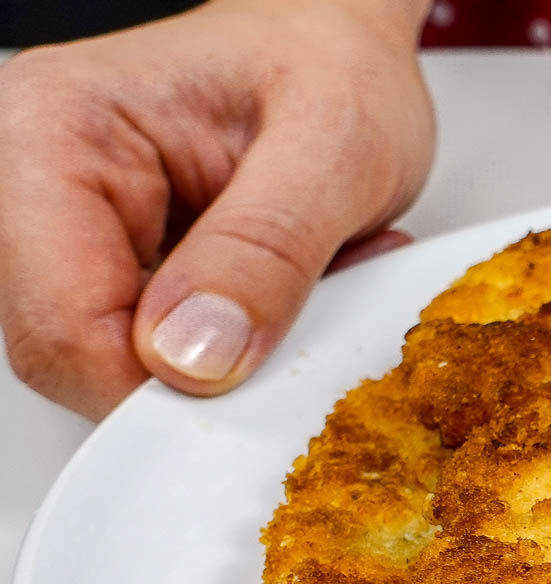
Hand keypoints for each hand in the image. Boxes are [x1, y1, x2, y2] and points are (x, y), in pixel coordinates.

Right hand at [0, 0, 433, 419]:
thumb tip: (196, 355)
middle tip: (305, 313)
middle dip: (203, 371)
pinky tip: (287, 290)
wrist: (340, 46)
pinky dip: (234, 346)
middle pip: (73, 355)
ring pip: (116, 365)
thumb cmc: (332, 64)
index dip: (156, 392)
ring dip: (228, 357)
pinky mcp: (109, 263)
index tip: (253, 393)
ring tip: (307, 282)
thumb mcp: (336, 148)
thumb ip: (266, 251)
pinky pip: (154, 354)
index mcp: (57, 132)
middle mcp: (34, 181)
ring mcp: (66, 229)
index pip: (60, 325)